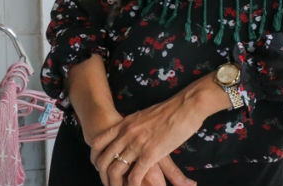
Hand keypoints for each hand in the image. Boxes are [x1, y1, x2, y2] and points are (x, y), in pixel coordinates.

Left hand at [90, 74, 229, 185]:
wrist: (186, 105)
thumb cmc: (172, 108)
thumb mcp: (145, 114)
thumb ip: (136, 124)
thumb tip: (135, 128)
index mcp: (125, 124)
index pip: (99, 142)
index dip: (95, 156)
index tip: (98, 164)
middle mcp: (126, 134)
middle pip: (104, 159)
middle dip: (104, 174)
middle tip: (109, 182)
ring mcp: (137, 144)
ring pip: (116, 170)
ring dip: (116, 184)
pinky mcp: (150, 154)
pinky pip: (134, 176)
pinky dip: (133, 185)